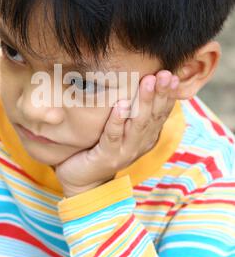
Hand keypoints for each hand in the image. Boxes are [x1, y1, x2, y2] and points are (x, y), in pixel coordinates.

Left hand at [55, 70, 179, 196]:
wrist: (82, 182)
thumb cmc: (100, 149)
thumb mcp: (120, 130)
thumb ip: (130, 113)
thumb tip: (136, 82)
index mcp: (145, 137)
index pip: (161, 113)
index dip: (168, 95)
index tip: (173, 75)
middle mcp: (139, 144)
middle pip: (153, 116)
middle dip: (160, 93)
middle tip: (166, 74)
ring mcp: (124, 152)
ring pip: (138, 124)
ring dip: (143, 102)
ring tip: (148, 82)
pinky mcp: (106, 157)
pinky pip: (113, 137)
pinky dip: (117, 121)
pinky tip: (121, 106)